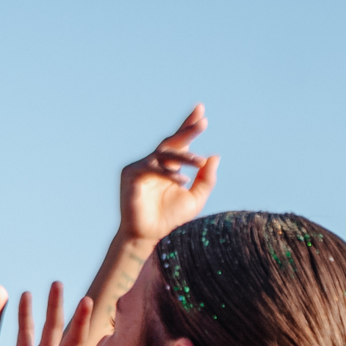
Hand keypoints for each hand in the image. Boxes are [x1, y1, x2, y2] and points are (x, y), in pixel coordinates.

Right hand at [117, 104, 219, 244]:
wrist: (149, 235)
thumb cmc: (170, 219)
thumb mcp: (196, 198)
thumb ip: (206, 180)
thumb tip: (214, 156)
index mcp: (169, 166)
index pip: (180, 142)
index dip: (188, 125)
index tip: (200, 110)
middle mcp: (154, 163)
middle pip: (172, 141)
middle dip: (187, 131)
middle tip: (202, 122)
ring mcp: (141, 167)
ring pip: (164, 154)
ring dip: (184, 156)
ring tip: (200, 162)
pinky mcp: (131, 174)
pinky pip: (151, 168)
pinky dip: (167, 173)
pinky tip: (182, 180)